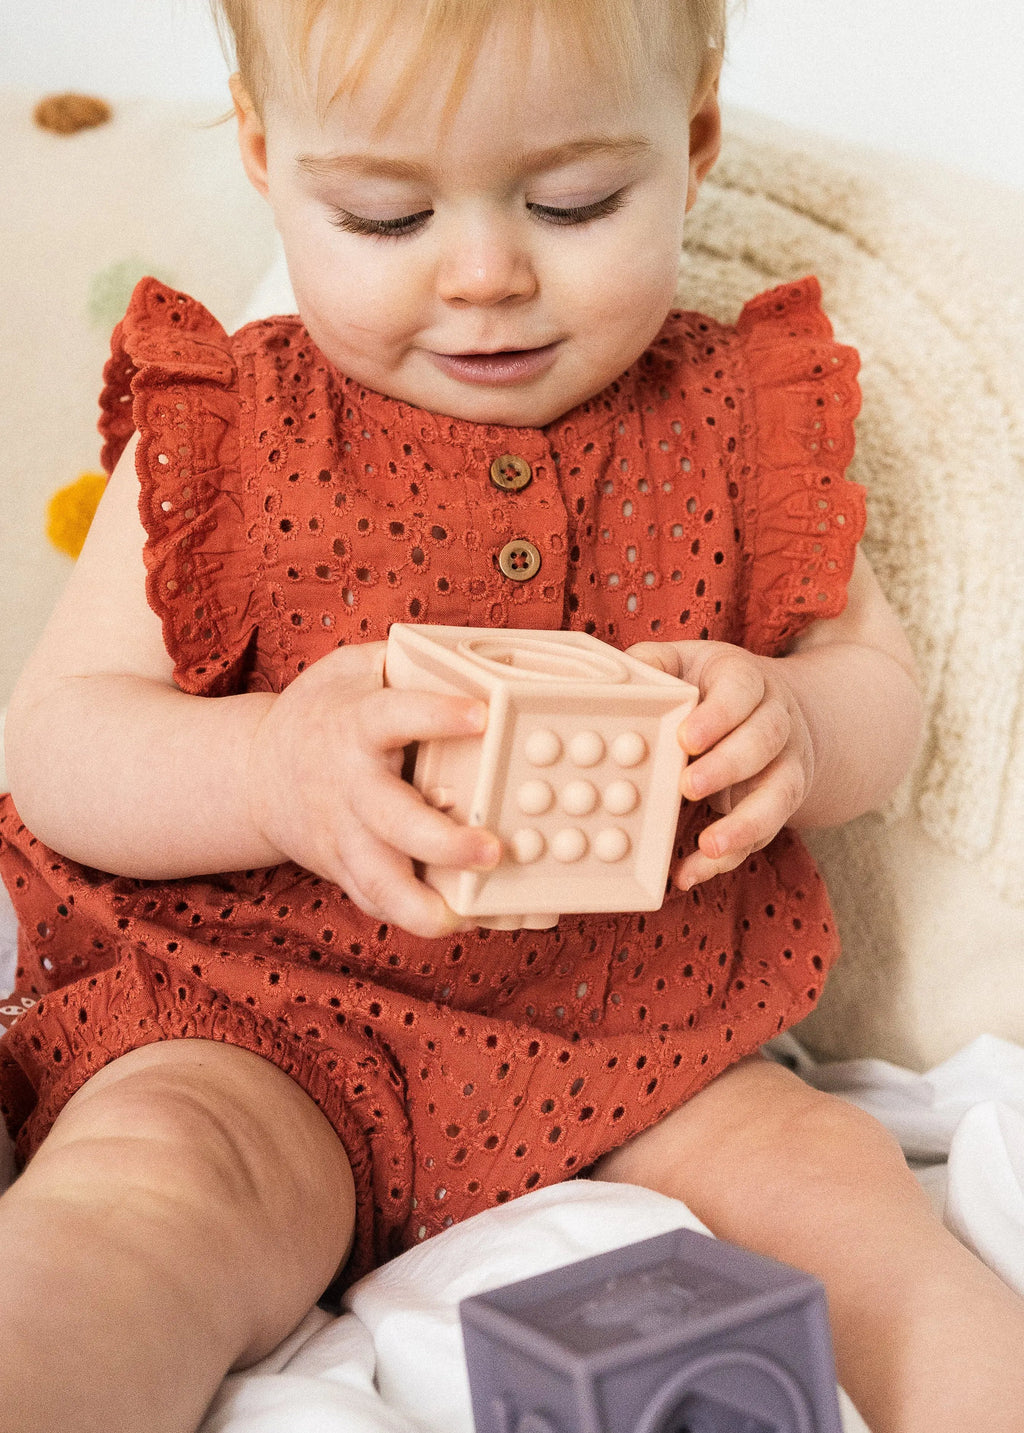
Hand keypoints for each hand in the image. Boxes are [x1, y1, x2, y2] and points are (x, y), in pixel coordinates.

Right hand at [246, 643, 500, 937]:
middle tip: (491, 849)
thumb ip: (405, 663)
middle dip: (440, 839)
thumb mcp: (353, 669)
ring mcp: (343, 835)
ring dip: (418, 902)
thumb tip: (474, 658)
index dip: (435, 715)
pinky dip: (410, 917)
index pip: (394, 716)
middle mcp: (349, 786)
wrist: (257, 772)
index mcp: (354, 725)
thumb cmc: (326, 714)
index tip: (482, 715)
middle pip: (390, 818)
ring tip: (461, 916)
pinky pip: (374, 900)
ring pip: (376, 878)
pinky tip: (456, 923)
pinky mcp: (343, 868)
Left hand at [627, 640, 814, 889]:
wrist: (779, 710)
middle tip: (688, 786)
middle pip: (763, 742)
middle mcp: (776, 722)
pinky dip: (729, 857)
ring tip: (708, 845)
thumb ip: (657, 663)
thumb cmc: (714, 687)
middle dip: (727, 766)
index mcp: (748, 681)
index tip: (686, 738)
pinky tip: (691, 872)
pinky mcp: (779, 805)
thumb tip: (625, 679)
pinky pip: (762, 835)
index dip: (717, 716)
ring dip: (745, 824)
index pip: (742, 692)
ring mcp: (784, 766)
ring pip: (778, 795)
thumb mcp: (689, 663)